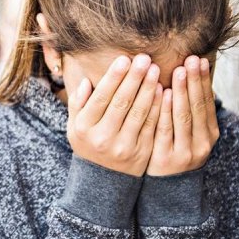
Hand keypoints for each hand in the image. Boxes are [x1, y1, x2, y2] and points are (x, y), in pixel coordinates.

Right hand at [67, 55, 162, 176]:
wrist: (103, 180)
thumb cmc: (88, 143)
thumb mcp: (75, 125)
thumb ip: (77, 103)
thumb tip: (86, 81)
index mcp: (84, 127)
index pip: (101, 97)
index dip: (113, 77)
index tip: (124, 59)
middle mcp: (103, 137)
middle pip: (121, 103)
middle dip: (134, 78)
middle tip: (144, 59)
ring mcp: (123, 146)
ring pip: (139, 113)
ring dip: (148, 89)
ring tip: (155, 69)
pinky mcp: (141, 152)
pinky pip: (151, 126)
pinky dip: (158, 107)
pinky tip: (163, 90)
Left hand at [147, 56, 218, 175]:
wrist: (166, 189)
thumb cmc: (175, 150)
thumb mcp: (188, 133)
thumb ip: (189, 109)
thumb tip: (189, 75)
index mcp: (209, 133)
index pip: (207, 103)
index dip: (203, 81)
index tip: (200, 60)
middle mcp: (201, 143)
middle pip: (197, 107)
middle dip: (194, 82)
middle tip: (191, 60)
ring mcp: (184, 152)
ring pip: (183, 117)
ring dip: (181, 92)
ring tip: (179, 71)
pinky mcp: (165, 158)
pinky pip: (164, 130)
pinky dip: (164, 110)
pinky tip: (161, 94)